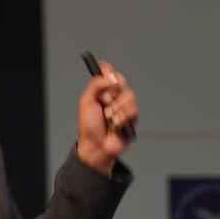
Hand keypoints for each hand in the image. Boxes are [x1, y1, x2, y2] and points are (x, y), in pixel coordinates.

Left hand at [76, 60, 137, 175]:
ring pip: (129, 96)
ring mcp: (124, 106)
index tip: (106, 74)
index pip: (110, 73)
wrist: (96, 146)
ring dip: (116, 109)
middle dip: (112, 93)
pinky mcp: (132, 118)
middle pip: (122, 81)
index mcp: (102, 91)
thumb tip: (109, 76)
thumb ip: (95, 85)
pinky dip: (122, 118)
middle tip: (104, 102)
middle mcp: (114, 96)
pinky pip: (133, 110)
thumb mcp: (86, 102)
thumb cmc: (89, 126)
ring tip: (109, 119)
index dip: (109, 72)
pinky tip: (115, 126)